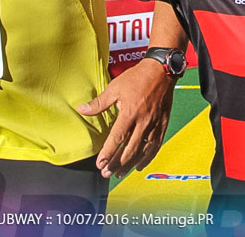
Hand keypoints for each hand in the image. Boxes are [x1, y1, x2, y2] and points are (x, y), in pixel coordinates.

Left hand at [77, 59, 175, 178]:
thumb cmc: (138, 77)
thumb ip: (99, 102)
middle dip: (117, 164)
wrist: (161, 70)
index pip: (117, 138)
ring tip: (119, 173)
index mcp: (130, 112)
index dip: (108, 153)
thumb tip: (82, 110)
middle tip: (106, 174)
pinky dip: (147, 158)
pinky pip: (156, 145)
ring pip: (143, 151)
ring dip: (130, 164)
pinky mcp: (163, 124)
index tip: (100, 164)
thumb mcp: (115, 87)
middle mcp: (143, 121)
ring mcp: (154, 124)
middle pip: (130, 149)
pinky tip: (139, 165)